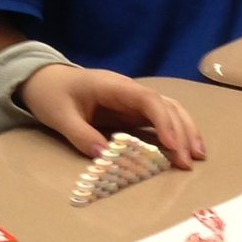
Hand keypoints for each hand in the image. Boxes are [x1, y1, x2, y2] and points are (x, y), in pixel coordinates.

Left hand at [18, 65, 204, 169]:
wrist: (44, 79)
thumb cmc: (51, 94)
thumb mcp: (59, 115)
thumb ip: (80, 134)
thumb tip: (105, 156)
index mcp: (113, 86)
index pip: (148, 100)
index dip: (163, 121)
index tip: (173, 145)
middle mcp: (129, 91)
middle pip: (165, 105)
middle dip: (181, 131)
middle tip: (188, 162)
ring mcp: (132, 101)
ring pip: (168, 110)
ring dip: (185, 130)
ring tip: (197, 156)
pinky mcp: (130, 112)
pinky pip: (158, 119)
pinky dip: (174, 132)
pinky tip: (183, 150)